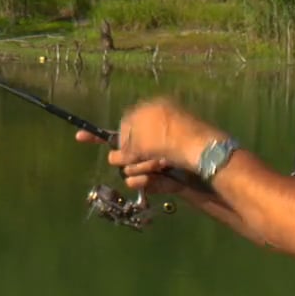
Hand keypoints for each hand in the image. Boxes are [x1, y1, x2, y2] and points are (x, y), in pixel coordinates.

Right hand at [75, 98, 219, 195]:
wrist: (213, 164)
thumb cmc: (177, 140)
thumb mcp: (145, 135)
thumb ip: (125, 143)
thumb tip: (116, 154)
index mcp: (158, 113)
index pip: (127, 123)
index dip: (113, 134)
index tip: (82, 138)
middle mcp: (162, 134)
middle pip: (129, 147)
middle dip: (129, 154)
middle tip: (141, 156)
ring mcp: (169, 158)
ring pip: (137, 167)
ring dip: (140, 168)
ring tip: (158, 167)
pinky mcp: (175, 179)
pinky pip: (151, 181)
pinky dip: (148, 182)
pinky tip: (151, 182)